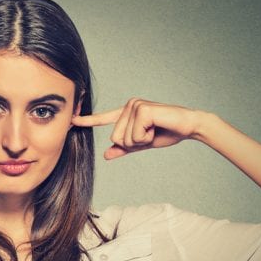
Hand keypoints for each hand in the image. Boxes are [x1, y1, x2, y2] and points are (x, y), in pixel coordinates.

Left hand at [71, 97, 207, 159]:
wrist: (188, 127)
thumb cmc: (167, 132)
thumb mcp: (142, 144)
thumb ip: (124, 148)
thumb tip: (107, 155)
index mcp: (126, 113)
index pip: (104, 119)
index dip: (88, 121)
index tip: (72, 121)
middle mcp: (128, 105)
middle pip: (116, 138)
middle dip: (133, 144)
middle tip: (150, 135)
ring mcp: (134, 105)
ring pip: (124, 138)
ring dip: (141, 141)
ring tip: (154, 130)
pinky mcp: (142, 109)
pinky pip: (134, 135)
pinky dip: (146, 138)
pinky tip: (157, 127)